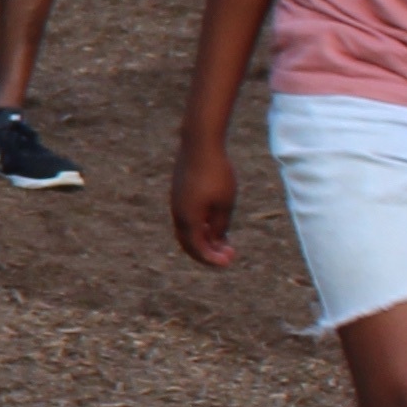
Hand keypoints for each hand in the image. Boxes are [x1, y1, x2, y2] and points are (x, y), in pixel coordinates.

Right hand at [170, 141, 235, 270]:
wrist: (199, 144)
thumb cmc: (216, 173)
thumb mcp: (225, 203)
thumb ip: (220, 225)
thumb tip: (216, 240)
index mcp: (189, 219)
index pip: (198, 249)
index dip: (213, 259)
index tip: (229, 262)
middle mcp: (178, 214)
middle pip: (189, 244)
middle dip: (208, 252)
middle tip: (228, 254)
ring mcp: (176, 203)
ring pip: (187, 231)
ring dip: (204, 239)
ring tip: (225, 240)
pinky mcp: (179, 193)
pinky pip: (187, 218)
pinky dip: (199, 227)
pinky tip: (215, 222)